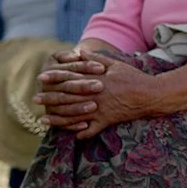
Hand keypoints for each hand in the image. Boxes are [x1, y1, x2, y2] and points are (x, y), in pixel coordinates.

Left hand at [37, 51, 158, 139]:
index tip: (42, 77)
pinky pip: (91, 130)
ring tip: (43, 119)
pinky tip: (71, 135)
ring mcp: (100, 110)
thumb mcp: (116, 64)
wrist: (151, 95)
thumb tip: (80, 51)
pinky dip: (81, 134)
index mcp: (96, 80)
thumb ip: (96, 59)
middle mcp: (95, 95)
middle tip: (35, 98)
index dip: (55, 77)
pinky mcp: (107, 121)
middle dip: (50, 98)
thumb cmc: (134, 77)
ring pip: (74, 116)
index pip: (71, 77)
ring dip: (57, 118)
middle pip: (68, 97)